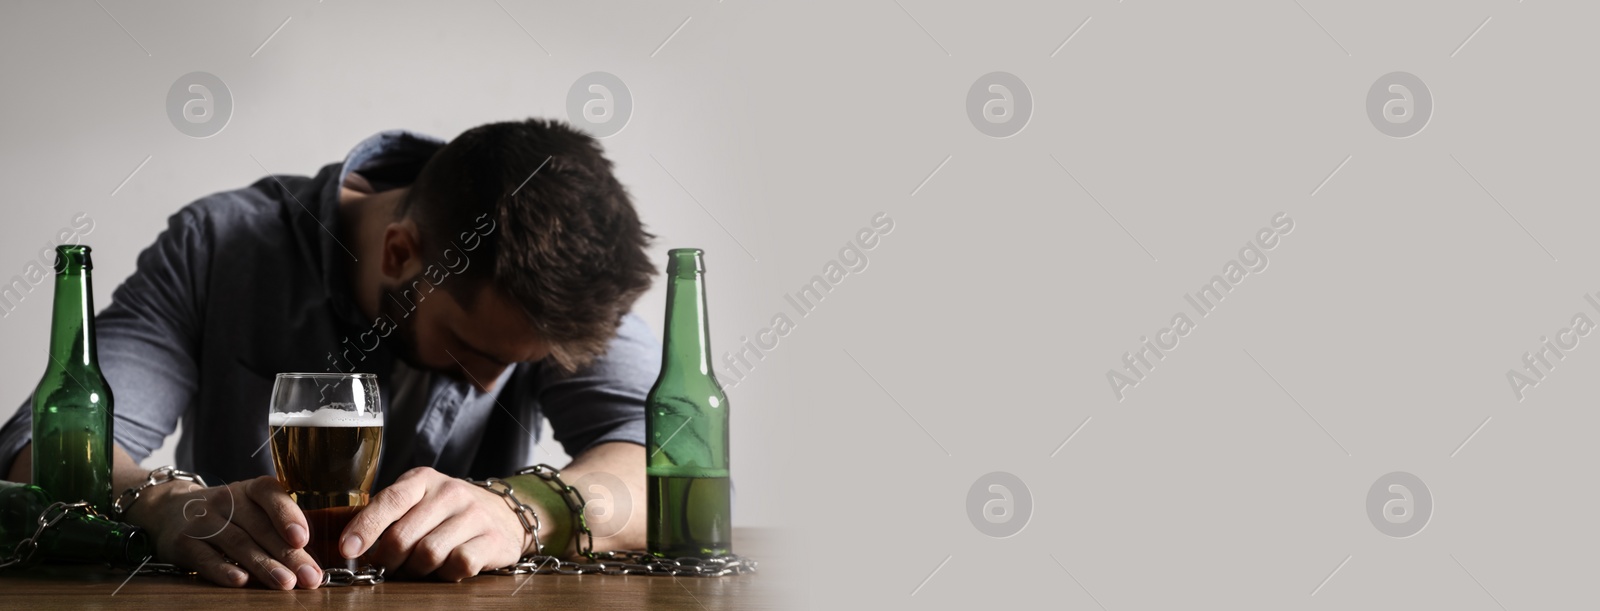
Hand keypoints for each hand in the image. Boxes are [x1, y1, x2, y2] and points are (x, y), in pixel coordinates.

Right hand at [124, 476, 322, 589]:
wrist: (168, 511)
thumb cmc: (228, 515)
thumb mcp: (252, 509)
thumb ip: (278, 528)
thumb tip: (310, 562)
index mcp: (251, 489)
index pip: (270, 494)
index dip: (287, 515)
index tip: (303, 539)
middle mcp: (227, 500)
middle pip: (260, 527)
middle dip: (288, 554)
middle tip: (308, 576)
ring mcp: (203, 520)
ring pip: (237, 543)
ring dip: (264, 565)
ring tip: (286, 583)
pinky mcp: (183, 542)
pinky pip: (206, 557)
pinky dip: (223, 570)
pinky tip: (241, 581)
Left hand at [340, 466, 527, 580]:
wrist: (504, 514)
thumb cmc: (447, 513)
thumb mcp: (418, 501)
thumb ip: (389, 515)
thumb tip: (352, 547)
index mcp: (424, 479)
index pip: (390, 501)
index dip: (366, 527)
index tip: (348, 549)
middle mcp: (451, 492)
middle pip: (403, 537)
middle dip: (390, 560)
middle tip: (391, 566)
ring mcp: (475, 515)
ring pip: (429, 554)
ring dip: (417, 570)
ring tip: (419, 567)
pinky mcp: (494, 539)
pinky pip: (459, 564)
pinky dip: (447, 574)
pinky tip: (447, 568)